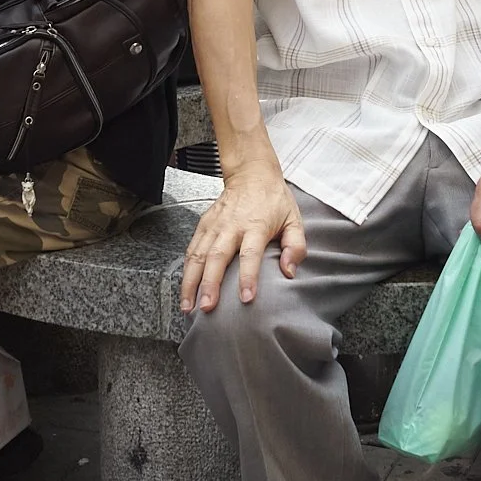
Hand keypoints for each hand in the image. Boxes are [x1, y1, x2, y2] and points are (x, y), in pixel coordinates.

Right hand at [179, 160, 305, 312]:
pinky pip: (191, 250)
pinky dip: (185, 271)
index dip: (248, 277)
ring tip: (188, 306)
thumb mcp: (294, 219)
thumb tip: (289, 272)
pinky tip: (184, 289)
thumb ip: (296, 246)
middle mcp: (231, 226)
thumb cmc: (273, 200)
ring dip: (191, 282)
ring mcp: (215, 225)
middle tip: (207, 307)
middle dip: (210, 284)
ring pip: (198, 255)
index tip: (246, 298)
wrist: (251, 173)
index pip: (250, 254)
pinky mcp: (203, 224)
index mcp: (256, 225)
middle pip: (217, 257)